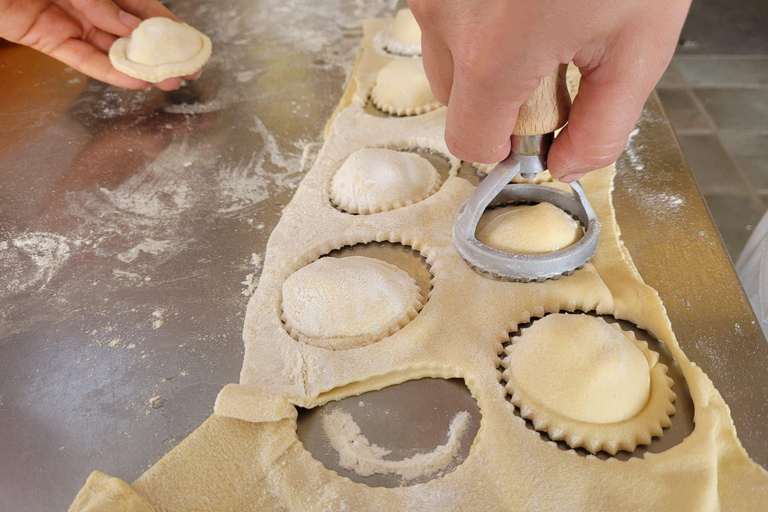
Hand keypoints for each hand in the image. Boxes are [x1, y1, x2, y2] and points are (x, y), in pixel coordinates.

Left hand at [0, 0, 200, 90]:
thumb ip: (98, 1)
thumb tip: (130, 28)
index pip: (138, 4)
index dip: (164, 22)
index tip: (187, 39)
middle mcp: (84, 2)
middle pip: (129, 30)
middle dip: (159, 51)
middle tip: (186, 69)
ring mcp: (66, 21)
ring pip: (111, 49)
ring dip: (141, 68)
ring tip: (169, 82)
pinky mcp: (46, 39)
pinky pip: (83, 60)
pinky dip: (109, 72)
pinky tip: (134, 81)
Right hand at [409, 0, 690, 180]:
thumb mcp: (640, 44)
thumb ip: (603, 126)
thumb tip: (568, 162)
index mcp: (491, 55)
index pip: (470, 142)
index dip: (507, 148)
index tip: (538, 132)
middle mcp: (446, 16)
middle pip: (455, 101)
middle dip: (499, 101)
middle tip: (553, 65)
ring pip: (445, 56)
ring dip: (484, 59)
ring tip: (538, 20)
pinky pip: (446, 16)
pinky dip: (476, 22)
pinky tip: (518, 0)